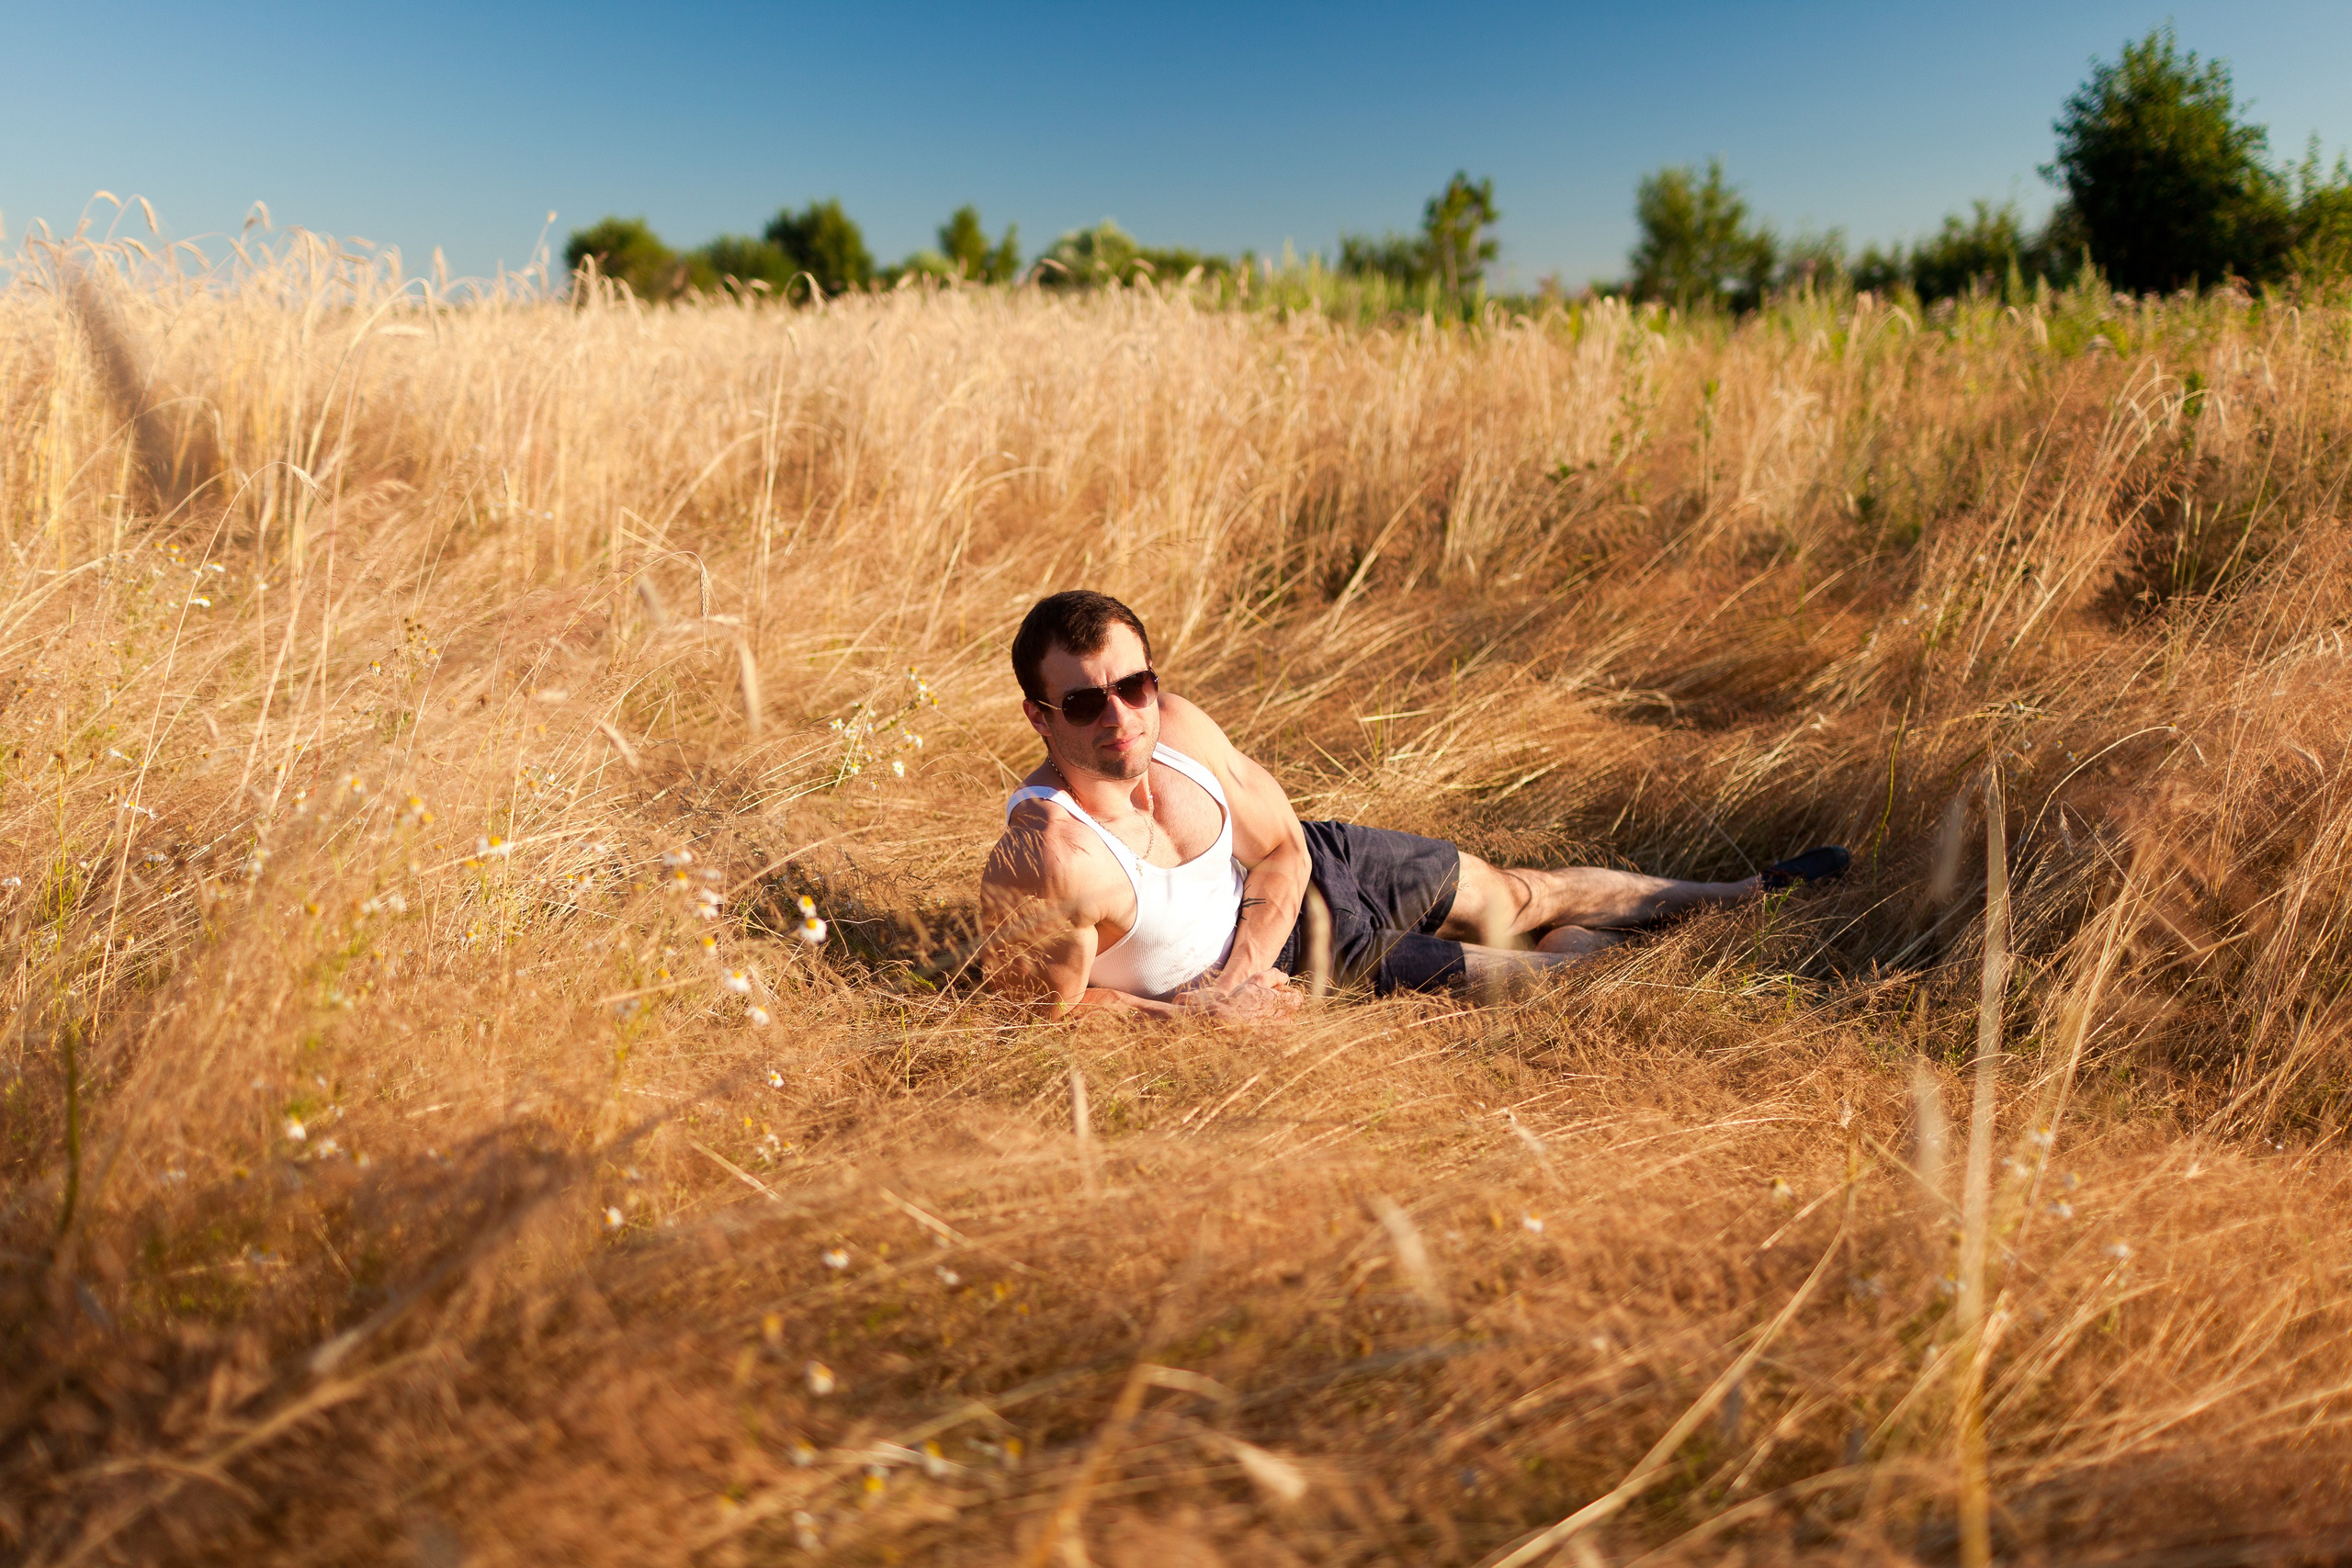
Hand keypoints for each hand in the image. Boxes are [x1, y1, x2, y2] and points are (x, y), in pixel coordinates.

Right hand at [1174, 971, 1302, 1021]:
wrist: (1224, 1021)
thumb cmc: (1241, 998)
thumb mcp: (1257, 979)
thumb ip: (1275, 975)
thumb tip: (1285, 978)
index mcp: (1286, 1004)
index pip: (1297, 997)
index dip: (1286, 993)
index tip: (1275, 991)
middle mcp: (1285, 1020)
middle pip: (1291, 1010)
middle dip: (1281, 1004)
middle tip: (1264, 1001)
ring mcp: (1278, 1033)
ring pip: (1283, 1022)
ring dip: (1275, 1016)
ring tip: (1258, 1011)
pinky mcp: (1269, 1042)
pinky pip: (1275, 1032)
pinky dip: (1268, 1027)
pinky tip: (1255, 1022)